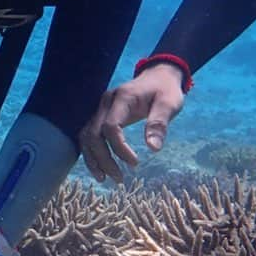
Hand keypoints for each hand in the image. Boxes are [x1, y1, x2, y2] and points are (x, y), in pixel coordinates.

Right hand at [79, 63, 185, 182]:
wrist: (157, 76)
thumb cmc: (165, 90)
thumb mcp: (169, 104)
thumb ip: (159, 124)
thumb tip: (153, 149)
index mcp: (122, 98)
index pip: (110, 127)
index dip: (119, 148)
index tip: (135, 164)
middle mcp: (105, 102)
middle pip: (94, 134)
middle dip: (104, 159)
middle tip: (119, 179)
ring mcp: (100, 108)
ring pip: (86, 136)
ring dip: (93, 159)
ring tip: (105, 178)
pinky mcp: (100, 115)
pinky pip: (89, 135)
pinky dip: (91, 153)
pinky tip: (100, 168)